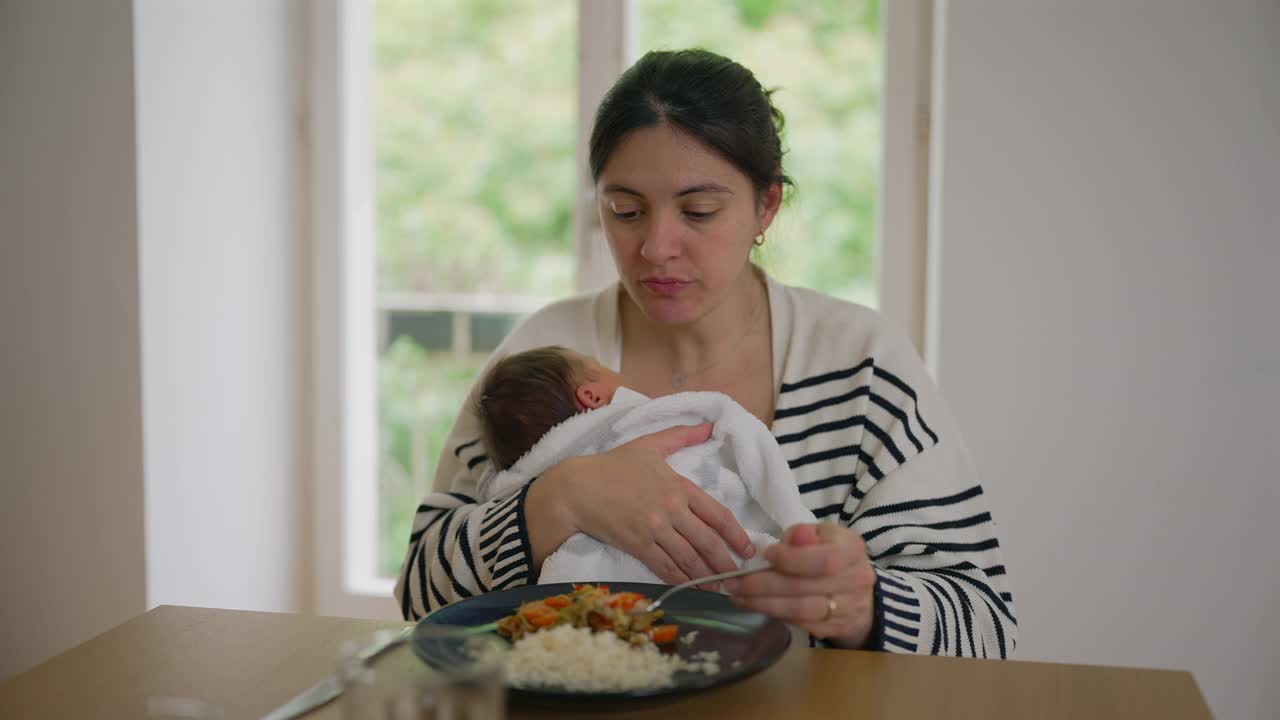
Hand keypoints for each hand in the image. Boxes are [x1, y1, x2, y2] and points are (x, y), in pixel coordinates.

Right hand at [528, 423, 754, 584]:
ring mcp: (654, 530)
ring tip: (721, 588)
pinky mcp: (637, 546)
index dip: (737, 535)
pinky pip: (665, 567)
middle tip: (740, 577)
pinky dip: (682, 580)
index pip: (718, 514)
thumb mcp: (649, 444)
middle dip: (726, 563)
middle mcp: (671, 510)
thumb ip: (681, 436)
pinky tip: (693, 588)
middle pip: (708, 542)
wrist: (576, 488)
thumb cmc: (613, 465)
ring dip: (707, 577)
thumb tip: (709, 425)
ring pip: (689, 559)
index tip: (748, 549)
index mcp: (679, 487)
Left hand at [728, 523, 877, 647]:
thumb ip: (802, 534)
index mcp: (852, 550)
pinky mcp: (837, 628)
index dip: (791, 559)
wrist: (857, 587)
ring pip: (801, 610)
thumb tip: (790, 540)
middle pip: (805, 587)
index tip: (766, 554)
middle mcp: (856, 581)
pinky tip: (758, 605)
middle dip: (763, 585)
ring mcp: (848, 608)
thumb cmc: (831, 551)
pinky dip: (776, 614)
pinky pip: (801, 624)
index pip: (823, 560)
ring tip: (739, 596)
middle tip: (734, 582)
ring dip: (764, 604)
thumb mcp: (820, 533)